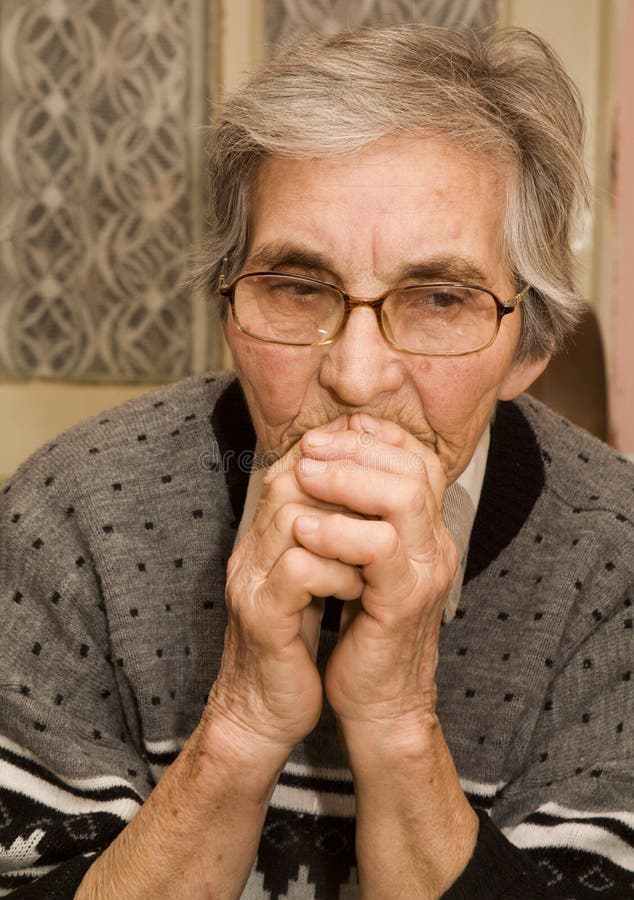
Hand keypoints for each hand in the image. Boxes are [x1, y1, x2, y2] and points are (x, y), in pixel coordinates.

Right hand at [206, 415, 364, 759]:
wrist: (266, 710)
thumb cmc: (297, 642)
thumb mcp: (315, 579)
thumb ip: (330, 536)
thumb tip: (372, 493)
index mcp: (264, 536)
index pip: (294, 466)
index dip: (341, 458)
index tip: (384, 472)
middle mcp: (250, 549)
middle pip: (292, 480)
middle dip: (351, 489)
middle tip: (390, 512)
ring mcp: (250, 580)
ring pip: (296, 518)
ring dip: (350, 530)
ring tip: (377, 555)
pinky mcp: (260, 616)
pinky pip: (299, 570)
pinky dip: (339, 573)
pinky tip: (360, 589)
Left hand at [294, 413, 458, 732]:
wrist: (380, 701)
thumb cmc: (364, 630)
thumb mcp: (363, 565)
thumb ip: (360, 520)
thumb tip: (329, 465)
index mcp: (427, 531)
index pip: (419, 460)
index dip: (377, 436)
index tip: (331, 430)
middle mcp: (436, 544)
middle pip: (413, 467)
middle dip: (357, 446)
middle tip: (310, 446)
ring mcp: (426, 571)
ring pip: (403, 496)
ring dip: (348, 478)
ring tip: (303, 475)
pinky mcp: (405, 601)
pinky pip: (379, 548)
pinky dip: (339, 530)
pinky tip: (304, 528)